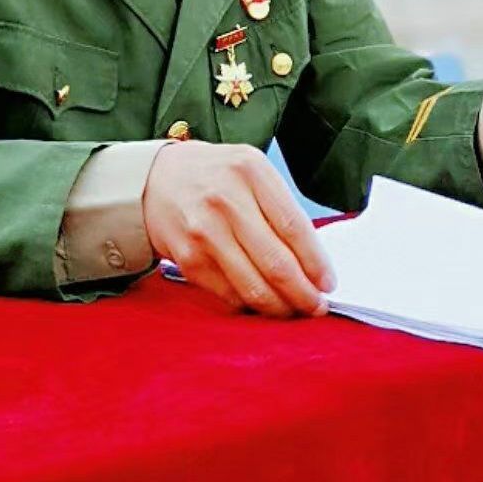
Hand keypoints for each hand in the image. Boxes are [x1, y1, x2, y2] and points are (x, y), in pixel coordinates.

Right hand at [142, 140, 335, 317]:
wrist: (154, 179)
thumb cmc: (214, 177)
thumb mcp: (250, 171)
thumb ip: (279, 207)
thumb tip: (313, 262)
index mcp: (250, 171)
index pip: (294, 227)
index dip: (316, 262)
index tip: (328, 283)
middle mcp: (226, 200)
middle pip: (277, 262)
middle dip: (304, 294)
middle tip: (317, 307)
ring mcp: (204, 231)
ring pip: (253, 286)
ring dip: (280, 307)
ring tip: (293, 310)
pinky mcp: (188, 259)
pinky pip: (229, 294)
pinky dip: (250, 306)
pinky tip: (261, 304)